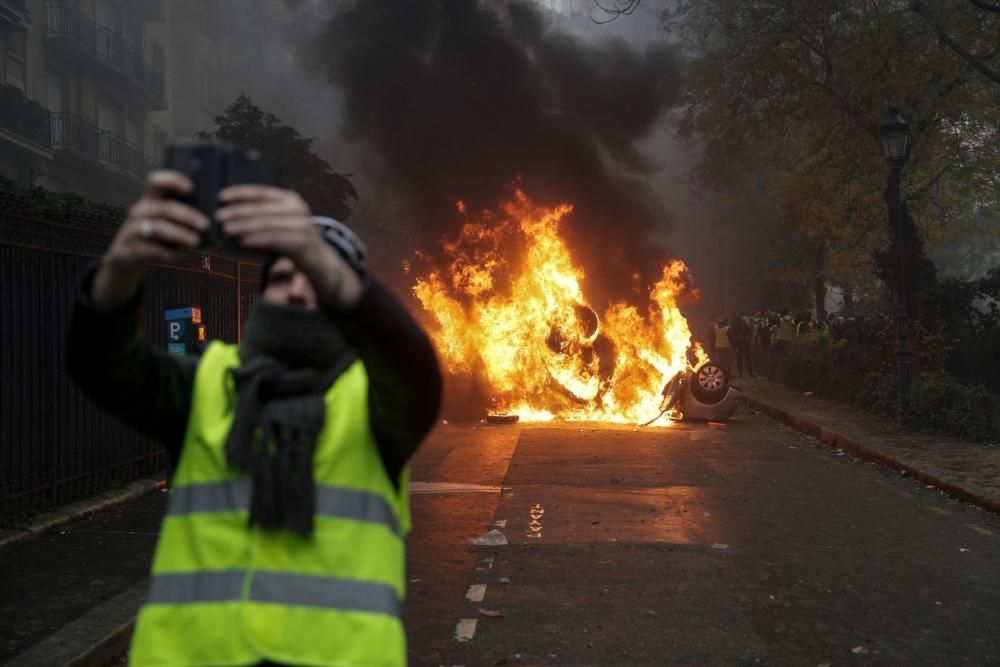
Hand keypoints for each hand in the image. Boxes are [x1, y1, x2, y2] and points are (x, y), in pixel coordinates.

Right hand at [92, 171, 209, 308]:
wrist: (125, 256)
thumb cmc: (153, 235)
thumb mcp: (163, 220)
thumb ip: (181, 214)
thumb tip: (212, 217)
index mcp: (150, 200)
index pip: (156, 181)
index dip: (172, 181)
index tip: (191, 188)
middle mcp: (140, 211)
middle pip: (164, 208)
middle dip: (187, 216)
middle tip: (205, 224)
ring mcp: (132, 230)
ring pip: (159, 228)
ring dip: (181, 234)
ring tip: (196, 242)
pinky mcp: (130, 249)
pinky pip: (154, 250)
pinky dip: (172, 254)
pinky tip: (185, 257)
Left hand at [217, 185, 362, 308]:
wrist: (322, 263)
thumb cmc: (294, 243)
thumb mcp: (280, 225)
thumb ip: (263, 217)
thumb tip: (229, 214)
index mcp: (290, 199)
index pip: (261, 191)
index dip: (240, 193)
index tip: (220, 197)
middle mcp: (298, 208)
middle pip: (261, 207)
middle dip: (237, 211)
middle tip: (218, 217)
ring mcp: (302, 224)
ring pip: (266, 223)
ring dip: (244, 225)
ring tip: (226, 229)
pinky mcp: (302, 241)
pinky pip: (275, 238)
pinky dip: (257, 239)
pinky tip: (243, 241)